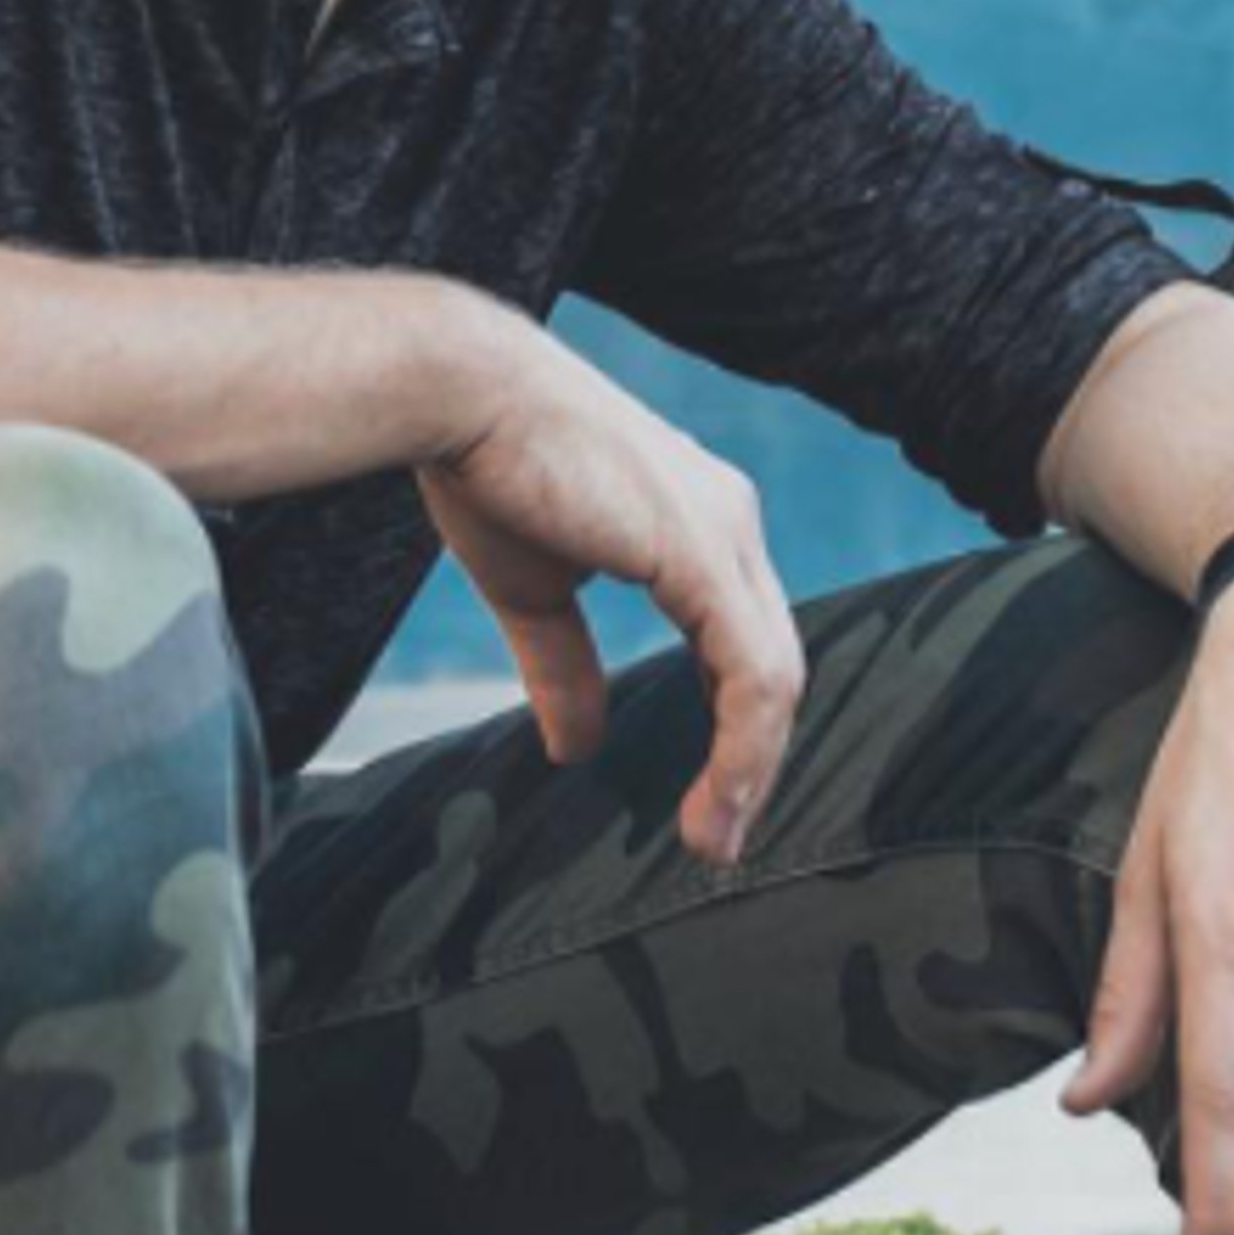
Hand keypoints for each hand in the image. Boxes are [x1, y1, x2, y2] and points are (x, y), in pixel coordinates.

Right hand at [415, 320, 803, 866]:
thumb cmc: (486, 468)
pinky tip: (716, 802)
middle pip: (771, 664)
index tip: (702, 802)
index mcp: (695, 519)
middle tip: (716, 838)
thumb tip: (576, 748)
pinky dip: (742, 748)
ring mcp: (725, 532)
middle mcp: (727, 519)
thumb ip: (566, 668)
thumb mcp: (535, 590)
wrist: (458, 395)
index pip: (742, 641)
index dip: (731, 729)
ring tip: (712, 839)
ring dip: (751, 770)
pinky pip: (753, 674)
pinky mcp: (704, 554)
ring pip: (775, 677)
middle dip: (752, 760)